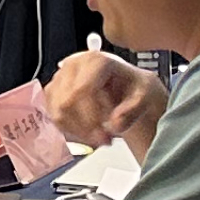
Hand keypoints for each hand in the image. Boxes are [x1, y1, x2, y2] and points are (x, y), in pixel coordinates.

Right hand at [44, 50, 162, 148]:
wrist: (128, 89)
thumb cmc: (135, 89)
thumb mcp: (145, 96)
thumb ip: (132, 110)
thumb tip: (115, 123)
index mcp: (97, 60)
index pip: (82, 90)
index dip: (93, 115)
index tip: (108, 130)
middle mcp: (75, 65)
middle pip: (67, 103)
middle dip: (86, 127)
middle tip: (105, 139)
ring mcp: (61, 77)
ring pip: (58, 112)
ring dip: (78, 131)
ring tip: (99, 137)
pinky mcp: (54, 92)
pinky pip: (54, 116)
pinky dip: (71, 130)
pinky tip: (88, 134)